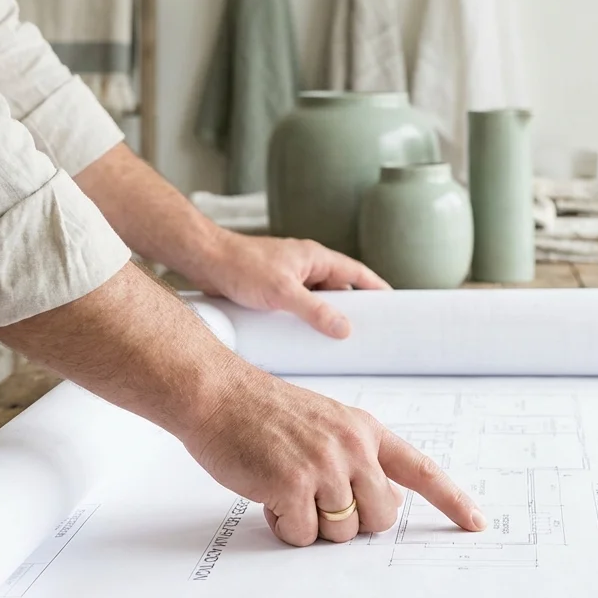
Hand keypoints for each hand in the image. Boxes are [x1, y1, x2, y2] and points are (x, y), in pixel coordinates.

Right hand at [181, 363, 485, 544]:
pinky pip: (303, 535)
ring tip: (286, 491)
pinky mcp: (293, 484)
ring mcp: (325, 466)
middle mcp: (354, 447)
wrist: (217, 394)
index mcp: (366, 431)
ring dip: (312, 525)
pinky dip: (284, 528)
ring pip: (340, 533)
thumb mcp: (327, 423)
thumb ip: (359, 458)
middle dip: (352, 524)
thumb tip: (384, 505)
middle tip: (317, 502)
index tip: (476, 522)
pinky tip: (268, 497)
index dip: (452, 500)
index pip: (422, 470)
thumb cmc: (264, 412)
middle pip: (381, 519)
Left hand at [189, 231, 389, 338]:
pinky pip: (299, 305)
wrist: (203, 260)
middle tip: (365, 332)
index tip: (393, 303)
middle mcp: (305, 265)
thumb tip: (344, 329)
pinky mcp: (273, 289)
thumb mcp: (283, 293)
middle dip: (352, 309)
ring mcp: (289, 277)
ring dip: (325, 316)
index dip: (377, 288)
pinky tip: (302, 336)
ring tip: (334, 340)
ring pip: (318, 299)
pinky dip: (305, 318)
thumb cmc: (240, 266)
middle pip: (339, 289)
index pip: (357, 273)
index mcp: (316, 257)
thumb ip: (315, 311)